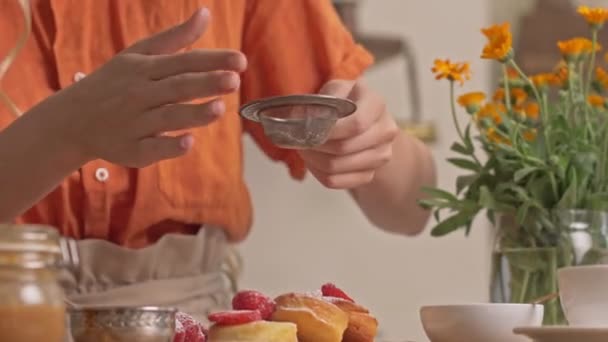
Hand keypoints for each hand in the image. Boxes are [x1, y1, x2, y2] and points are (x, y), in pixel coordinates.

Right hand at [32, 8, 245, 167]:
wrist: (72, 120)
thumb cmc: (114, 83)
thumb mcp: (139, 55)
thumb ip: (176, 38)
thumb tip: (205, 13)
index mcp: (144, 68)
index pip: (183, 62)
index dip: (211, 61)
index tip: (239, 60)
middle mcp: (140, 94)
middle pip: (177, 88)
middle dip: (205, 83)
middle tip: (234, 80)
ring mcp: (135, 123)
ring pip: (167, 118)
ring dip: (193, 114)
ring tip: (219, 109)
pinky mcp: (131, 150)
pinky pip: (151, 148)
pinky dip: (168, 146)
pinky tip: (188, 142)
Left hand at [299, 80, 398, 188]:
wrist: (365, 123)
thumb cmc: (345, 104)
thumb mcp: (334, 91)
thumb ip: (319, 103)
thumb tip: (298, 120)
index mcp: (376, 104)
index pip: (356, 124)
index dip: (330, 131)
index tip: (310, 130)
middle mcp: (385, 130)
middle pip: (344, 147)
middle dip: (315, 145)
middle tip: (301, 140)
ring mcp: (381, 155)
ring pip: (337, 167)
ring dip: (314, 160)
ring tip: (306, 149)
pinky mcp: (370, 174)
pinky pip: (336, 181)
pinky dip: (319, 173)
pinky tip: (314, 162)